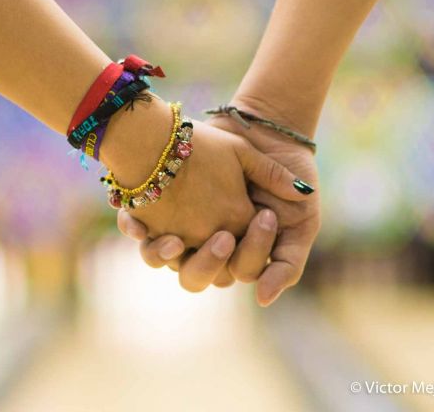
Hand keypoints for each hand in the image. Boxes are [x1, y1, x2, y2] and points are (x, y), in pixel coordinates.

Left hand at [118, 110, 320, 305]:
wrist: (265, 133)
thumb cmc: (286, 181)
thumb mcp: (301, 221)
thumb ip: (288, 261)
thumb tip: (263, 300)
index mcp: (237, 256)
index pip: (235, 272)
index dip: (250, 253)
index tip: (265, 216)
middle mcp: (203, 248)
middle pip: (193, 276)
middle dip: (206, 261)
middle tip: (224, 235)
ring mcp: (177, 228)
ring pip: (158, 258)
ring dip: (162, 254)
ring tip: (175, 240)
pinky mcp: (155, 207)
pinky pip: (134, 227)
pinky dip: (132, 227)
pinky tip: (137, 222)